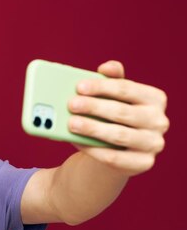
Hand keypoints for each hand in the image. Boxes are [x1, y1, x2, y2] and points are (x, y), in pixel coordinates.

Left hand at [67, 60, 168, 175]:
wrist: (117, 151)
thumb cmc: (113, 117)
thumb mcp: (114, 98)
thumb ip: (112, 80)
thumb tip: (106, 67)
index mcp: (155, 99)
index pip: (126, 89)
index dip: (101, 87)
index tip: (79, 86)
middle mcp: (159, 121)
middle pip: (122, 112)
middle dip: (94, 107)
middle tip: (71, 104)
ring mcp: (153, 144)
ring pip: (119, 135)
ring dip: (93, 129)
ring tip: (71, 123)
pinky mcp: (143, 163)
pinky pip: (114, 157)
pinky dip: (93, 149)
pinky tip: (76, 142)